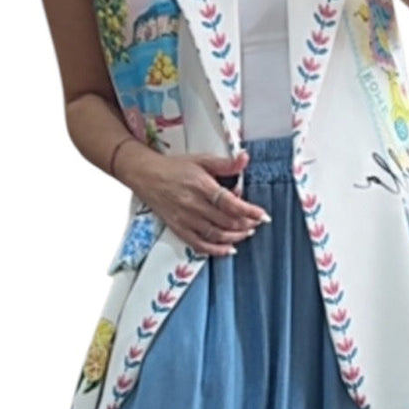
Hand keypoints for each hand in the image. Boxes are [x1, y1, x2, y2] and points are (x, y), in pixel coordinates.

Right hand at [135, 148, 270, 257]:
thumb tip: (245, 158)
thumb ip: (226, 164)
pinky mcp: (178, 228)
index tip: (263, 215)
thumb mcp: (202, 160)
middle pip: (226, 221)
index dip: (250, 211)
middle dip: (246, 224)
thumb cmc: (174, 167)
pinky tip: (228, 249)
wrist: (145, 175)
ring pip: (216, 235)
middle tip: (256, 223)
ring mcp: (185, 219)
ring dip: (235, 237)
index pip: (231, 204)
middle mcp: (194, 205)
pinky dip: (216, 250)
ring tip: (246, 233)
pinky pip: (199, 244)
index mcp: (202, 186)